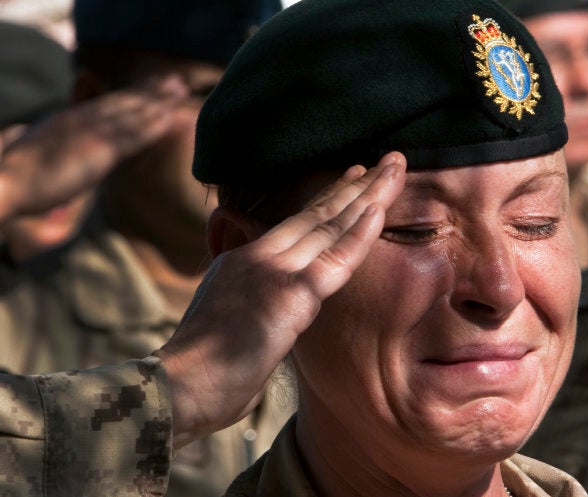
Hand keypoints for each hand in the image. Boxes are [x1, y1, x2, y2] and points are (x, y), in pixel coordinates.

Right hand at [0, 75, 187, 222]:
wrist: (6, 182)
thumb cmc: (22, 176)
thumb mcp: (45, 151)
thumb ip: (64, 146)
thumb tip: (72, 148)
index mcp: (71, 120)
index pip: (107, 103)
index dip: (132, 93)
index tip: (152, 85)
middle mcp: (83, 120)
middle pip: (124, 102)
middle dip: (152, 91)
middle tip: (176, 81)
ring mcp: (91, 134)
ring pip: (132, 113)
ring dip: (159, 101)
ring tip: (182, 90)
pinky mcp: (97, 151)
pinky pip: (131, 136)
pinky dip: (152, 126)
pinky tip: (170, 118)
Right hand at [155, 152, 406, 448]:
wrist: (177, 384)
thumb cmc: (199, 369)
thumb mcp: (227, 325)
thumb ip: (254, 308)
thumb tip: (270, 319)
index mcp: (244, 263)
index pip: (297, 224)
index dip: (329, 199)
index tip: (354, 176)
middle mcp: (260, 257)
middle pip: (319, 214)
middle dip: (356, 185)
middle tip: (387, 159)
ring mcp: (274, 271)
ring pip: (331, 225)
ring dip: (368, 194)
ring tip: (394, 165)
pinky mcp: (290, 294)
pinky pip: (335, 259)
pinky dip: (359, 233)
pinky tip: (378, 207)